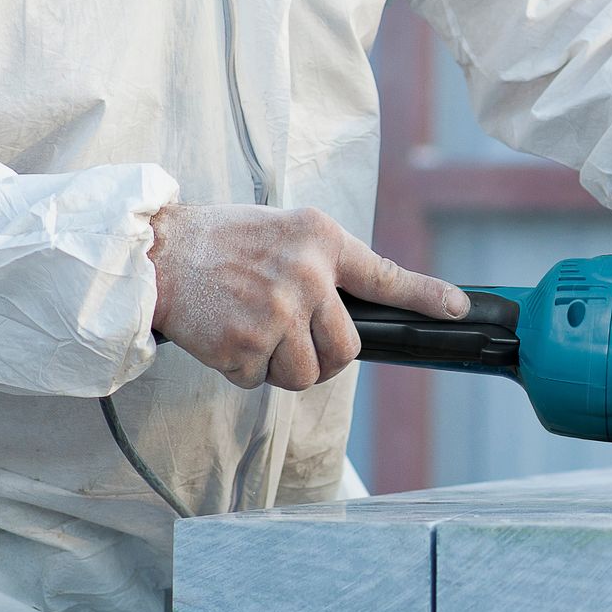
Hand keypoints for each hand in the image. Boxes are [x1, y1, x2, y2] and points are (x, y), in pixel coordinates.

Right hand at [148, 203, 469, 390]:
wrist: (153, 252)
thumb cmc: (220, 242)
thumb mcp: (284, 231)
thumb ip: (322, 263)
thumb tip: (358, 307)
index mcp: (320, 240)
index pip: (385, 275)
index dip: (426, 296)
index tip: (458, 309)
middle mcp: (307, 275)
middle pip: (347, 350)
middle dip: (325, 359)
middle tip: (294, 342)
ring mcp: (277, 312)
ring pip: (306, 374)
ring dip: (281, 369)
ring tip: (252, 333)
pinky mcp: (245, 344)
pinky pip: (258, 380)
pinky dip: (241, 369)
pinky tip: (223, 335)